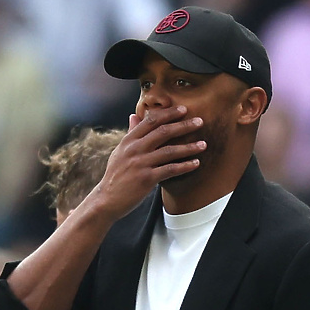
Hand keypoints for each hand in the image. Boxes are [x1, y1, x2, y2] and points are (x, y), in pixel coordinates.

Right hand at [92, 106, 205, 220]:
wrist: (107, 199)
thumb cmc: (116, 175)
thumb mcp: (120, 151)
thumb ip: (130, 133)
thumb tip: (134, 116)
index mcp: (129, 140)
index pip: (150, 121)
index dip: (168, 114)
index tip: (183, 109)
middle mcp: (134, 149)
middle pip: (163, 132)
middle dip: (183, 125)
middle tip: (199, 121)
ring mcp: (140, 163)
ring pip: (169, 150)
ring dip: (189, 147)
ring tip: (203, 144)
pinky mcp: (146, 178)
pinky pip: (170, 169)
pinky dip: (184, 166)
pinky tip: (195, 163)